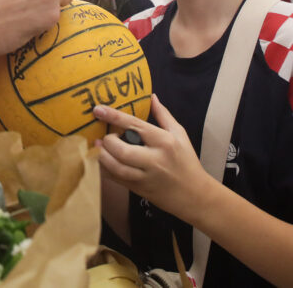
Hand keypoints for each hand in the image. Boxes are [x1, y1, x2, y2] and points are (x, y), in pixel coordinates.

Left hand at [93, 96, 214, 220]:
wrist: (195, 196)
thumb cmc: (187, 162)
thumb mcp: (180, 134)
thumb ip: (163, 115)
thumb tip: (151, 96)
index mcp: (164, 142)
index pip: (135, 126)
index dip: (114, 116)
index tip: (98, 109)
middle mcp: (154, 160)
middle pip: (122, 150)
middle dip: (107, 141)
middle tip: (103, 136)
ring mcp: (145, 177)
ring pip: (116, 168)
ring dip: (102, 156)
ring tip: (97, 147)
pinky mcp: (138, 189)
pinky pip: (116, 179)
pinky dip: (104, 170)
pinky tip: (101, 161)